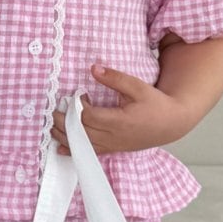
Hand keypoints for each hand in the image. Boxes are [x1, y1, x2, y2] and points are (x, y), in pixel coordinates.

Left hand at [51, 64, 193, 155]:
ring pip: (83, 145)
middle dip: (64, 123)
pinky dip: (74, 151)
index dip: (78, 107)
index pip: (90, 117)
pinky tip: (60, 149)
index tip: (77, 95)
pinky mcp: (114, 149)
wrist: (171, 124)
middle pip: (82, 132)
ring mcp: (113, 145)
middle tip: (53, 111)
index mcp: (120, 121)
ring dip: (65, 137)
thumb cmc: (155, 104)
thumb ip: (115, 78)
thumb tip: (94, 69)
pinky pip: (90, 152)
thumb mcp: (138, 87)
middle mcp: (114, 137)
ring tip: (51, 127)